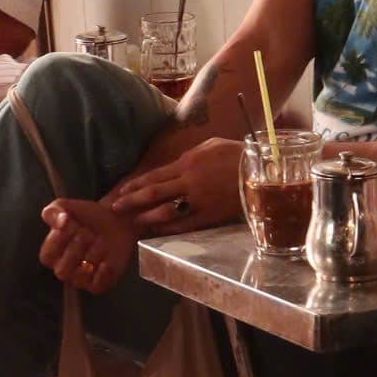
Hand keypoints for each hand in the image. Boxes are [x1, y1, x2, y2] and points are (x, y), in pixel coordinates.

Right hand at [39, 197, 136, 293]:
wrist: (115, 220)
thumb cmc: (87, 216)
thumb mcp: (66, 207)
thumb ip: (55, 211)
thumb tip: (60, 221)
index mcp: (52, 254)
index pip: (47, 256)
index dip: (58, 240)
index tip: (70, 222)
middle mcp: (64, 269)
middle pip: (62, 270)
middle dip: (76, 248)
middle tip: (88, 232)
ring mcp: (81, 278)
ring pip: (79, 278)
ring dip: (91, 258)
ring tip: (101, 241)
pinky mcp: (100, 282)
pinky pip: (97, 286)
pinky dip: (103, 274)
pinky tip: (107, 260)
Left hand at [108, 137, 243, 229]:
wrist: (260, 171)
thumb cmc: (237, 154)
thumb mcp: (211, 146)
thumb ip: (190, 156)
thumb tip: (175, 163)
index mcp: (188, 162)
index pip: (155, 175)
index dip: (136, 185)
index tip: (121, 192)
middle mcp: (189, 182)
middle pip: (154, 193)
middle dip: (132, 201)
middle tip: (115, 208)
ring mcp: (199, 200)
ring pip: (166, 211)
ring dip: (148, 217)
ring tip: (135, 222)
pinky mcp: (210, 215)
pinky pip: (185, 224)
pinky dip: (170, 228)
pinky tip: (159, 230)